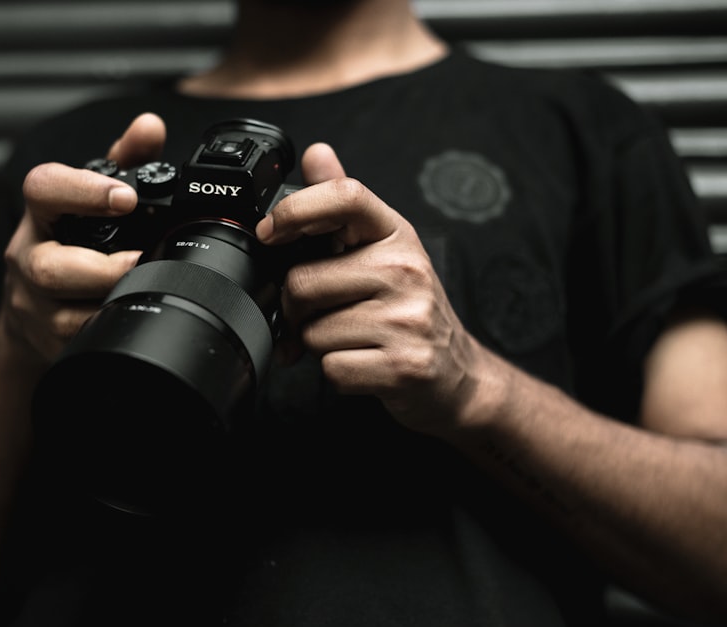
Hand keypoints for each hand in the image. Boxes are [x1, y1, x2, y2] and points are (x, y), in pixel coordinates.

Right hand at [0, 113, 166, 363]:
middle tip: (142, 261)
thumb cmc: (72, 240)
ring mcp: (33, 304)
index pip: (44, 189)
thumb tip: (149, 126)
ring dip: (108, 303)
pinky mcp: (47, 340)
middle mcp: (28, 257)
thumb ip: (124, 161)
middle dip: (101, 268)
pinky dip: (108, 329)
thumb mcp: (96, 196)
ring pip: (63, 313)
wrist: (35, 306)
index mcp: (41, 213)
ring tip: (142, 290)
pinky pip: (78, 340)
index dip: (84, 191)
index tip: (126, 197)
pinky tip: (130, 317)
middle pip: (49, 266)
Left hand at [256, 143, 493, 435]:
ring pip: (313, 331)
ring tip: (350, 337)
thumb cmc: (410, 308)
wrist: (456, 371)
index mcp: (396, 234)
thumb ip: (344, 205)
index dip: (295, 210)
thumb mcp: (385, 249)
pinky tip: (361, 361)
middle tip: (318, 314)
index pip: (345, 197)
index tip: (271, 232)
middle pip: (305, 281)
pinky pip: (331, 368)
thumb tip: (316, 154)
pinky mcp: (402, 365)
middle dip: (297, 307)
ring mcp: (407, 319)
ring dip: (317, 343)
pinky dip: (336, 372)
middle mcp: (406, 270)